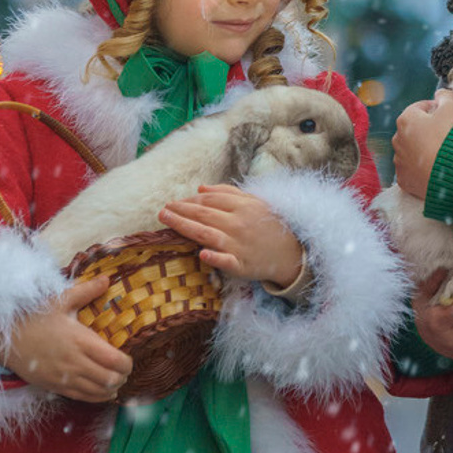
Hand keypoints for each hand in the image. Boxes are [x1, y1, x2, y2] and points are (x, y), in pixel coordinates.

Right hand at [0, 274, 132, 403]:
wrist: (4, 338)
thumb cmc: (32, 317)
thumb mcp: (59, 301)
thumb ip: (86, 291)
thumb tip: (107, 279)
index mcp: (80, 340)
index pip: (115, 360)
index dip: (127, 364)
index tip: (128, 359)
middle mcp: (75, 362)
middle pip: (110, 379)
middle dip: (122, 377)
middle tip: (124, 370)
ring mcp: (65, 377)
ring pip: (98, 392)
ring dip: (112, 388)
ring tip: (116, 381)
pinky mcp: (55, 387)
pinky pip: (83, 398)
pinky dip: (98, 397)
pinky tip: (104, 392)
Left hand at [157, 186, 303, 286]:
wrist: (290, 253)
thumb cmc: (268, 225)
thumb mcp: (253, 202)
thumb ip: (227, 192)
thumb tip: (200, 187)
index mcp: (242, 206)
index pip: (209, 200)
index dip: (190, 200)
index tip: (174, 203)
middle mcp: (238, 223)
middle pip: (203, 214)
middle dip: (180, 210)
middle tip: (162, 210)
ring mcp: (239, 245)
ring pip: (206, 234)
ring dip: (184, 226)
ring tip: (166, 220)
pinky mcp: (241, 265)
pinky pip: (226, 261)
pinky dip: (215, 257)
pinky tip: (201, 253)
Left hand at [392, 89, 452, 200]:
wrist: (450, 177)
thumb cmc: (450, 140)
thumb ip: (447, 96)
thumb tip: (441, 93)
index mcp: (405, 119)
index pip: (421, 107)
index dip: (438, 109)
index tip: (449, 116)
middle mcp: (397, 139)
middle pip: (416, 129)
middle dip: (429, 130)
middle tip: (448, 136)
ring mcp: (399, 161)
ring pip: (412, 150)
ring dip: (424, 149)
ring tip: (442, 154)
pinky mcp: (403, 179)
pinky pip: (412, 169)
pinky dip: (422, 168)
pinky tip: (435, 168)